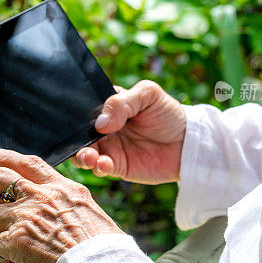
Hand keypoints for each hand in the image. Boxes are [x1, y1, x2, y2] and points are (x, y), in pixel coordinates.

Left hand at [0, 149, 122, 262]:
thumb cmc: (102, 251)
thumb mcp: (90, 213)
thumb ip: (68, 206)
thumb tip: (59, 215)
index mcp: (62, 189)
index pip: (30, 164)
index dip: (7, 157)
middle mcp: (42, 197)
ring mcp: (26, 216)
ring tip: (14, 249)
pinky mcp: (16, 240)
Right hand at [71, 80, 185, 183]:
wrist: (188, 143)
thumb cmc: (169, 114)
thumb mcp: (149, 95)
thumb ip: (123, 102)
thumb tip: (100, 122)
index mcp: (110, 106)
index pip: (85, 107)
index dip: (77, 112)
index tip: (75, 117)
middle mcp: (105, 127)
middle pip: (79, 132)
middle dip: (73, 138)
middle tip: (79, 141)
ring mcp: (110, 147)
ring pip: (84, 152)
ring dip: (81, 155)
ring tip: (89, 156)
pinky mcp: (117, 166)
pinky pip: (100, 168)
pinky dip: (97, 167)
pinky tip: (104, 164)